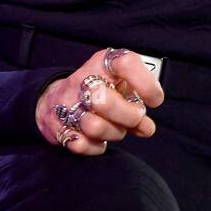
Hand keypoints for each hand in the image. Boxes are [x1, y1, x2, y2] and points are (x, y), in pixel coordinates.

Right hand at [35, 49, 163, 154]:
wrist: (56, 97)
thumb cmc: (99, 90)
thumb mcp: (120, 87)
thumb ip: (136, 105)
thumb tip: (147, 128)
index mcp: (103, 63)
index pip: (126, 63)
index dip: (145, 84)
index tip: (154, 100)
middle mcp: (82, 80)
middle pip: (105, 100)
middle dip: (128, 116)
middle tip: (134, 118)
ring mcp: (66, 103)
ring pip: (94, 126)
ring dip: (112, 133)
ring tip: (114, 128)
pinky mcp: (55, 125)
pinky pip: (81, 145)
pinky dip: (94, 146)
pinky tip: (97, 139)